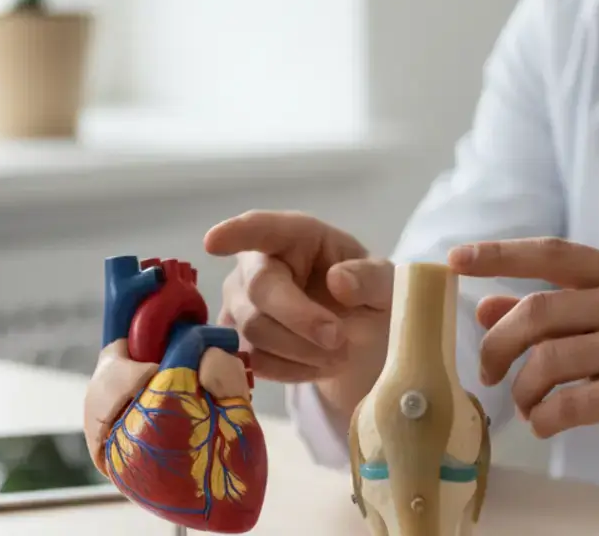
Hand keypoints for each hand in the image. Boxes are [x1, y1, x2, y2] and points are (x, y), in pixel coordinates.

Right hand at [204, 211, 392, 420]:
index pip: (260, 228)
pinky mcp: (234, 342)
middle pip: (259, 291)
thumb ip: (370, 278)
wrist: (356, 336)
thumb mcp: (384, 283)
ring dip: (302, 351)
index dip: (236, 233)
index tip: (214, 241)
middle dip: (300, 320)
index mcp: (295, 235)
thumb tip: (340, 281)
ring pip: (254, 333)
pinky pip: (253, 363)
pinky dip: (292, 370)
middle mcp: (256, 264)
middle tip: (340, 339)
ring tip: (339, 353)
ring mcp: (239, 303)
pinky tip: (315, 363)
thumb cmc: (365, 295)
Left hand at [449, 237, 598, 492]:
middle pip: (538, 310)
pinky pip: (567, 402)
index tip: (455, 260)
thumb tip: (485, 309)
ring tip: (526, 406)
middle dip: (499, 344)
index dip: (500, 255)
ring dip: (522, 389)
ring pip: (547, 358)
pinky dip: (543, 418)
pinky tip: (546, 423)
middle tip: (489, 372)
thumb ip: (553, 315)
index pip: (552, 253)